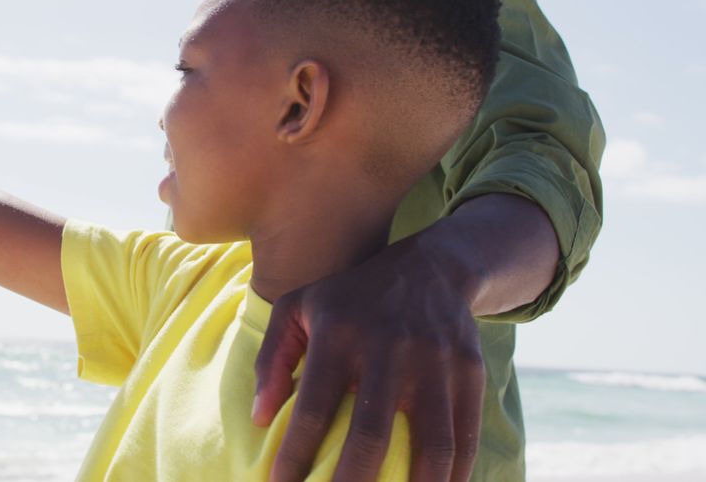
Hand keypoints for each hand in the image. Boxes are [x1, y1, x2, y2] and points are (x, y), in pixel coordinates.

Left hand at [253, 234, 484, 481]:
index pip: (312, 409)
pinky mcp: (470, 372)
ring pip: (431, 444)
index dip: (294, 456)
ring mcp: (434, 361)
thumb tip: (260, 418)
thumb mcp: (298, 308)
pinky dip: (453, 476)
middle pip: (371, 435)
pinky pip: (464, 437)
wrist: (430, 268)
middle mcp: (387, 348)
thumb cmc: (350, 299)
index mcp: (338, 334)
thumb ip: (271, 359)